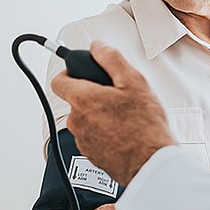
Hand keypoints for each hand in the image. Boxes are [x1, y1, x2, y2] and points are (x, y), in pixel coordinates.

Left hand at [50, 40, 175, 184]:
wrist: (151, 163)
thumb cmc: (145, 125)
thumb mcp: (134, 81)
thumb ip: (111, 59)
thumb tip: (98, 46)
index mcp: (83, 99)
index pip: (58, 81)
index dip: (69, 73)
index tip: (81, 72)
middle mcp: (77, 121)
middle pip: (75, 100)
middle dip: (92, 95)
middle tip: (117, 95)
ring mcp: (83, 140)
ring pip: (84, 119)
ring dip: (98, 115)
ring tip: (124, 116)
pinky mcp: (91, 155)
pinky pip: (92, 136)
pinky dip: (104, 132)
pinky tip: (124, 132)